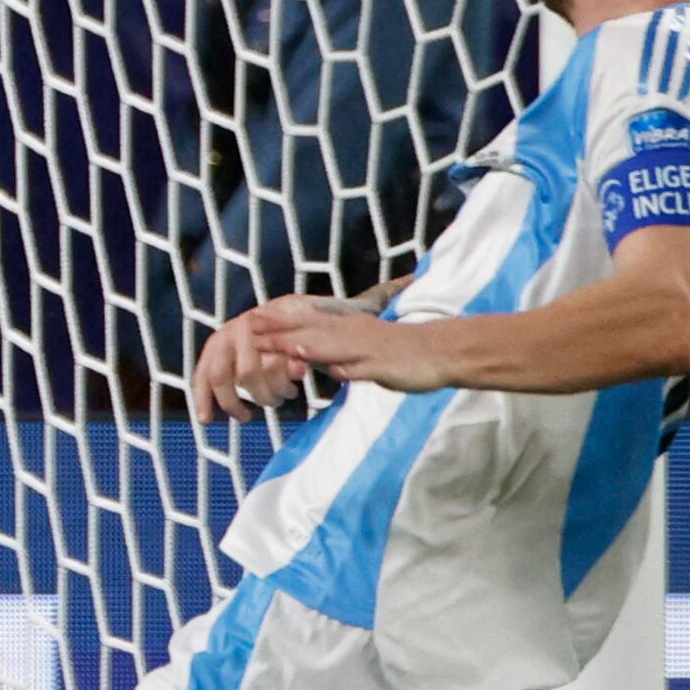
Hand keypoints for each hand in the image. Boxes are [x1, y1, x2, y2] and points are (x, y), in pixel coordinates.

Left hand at [189, 296, 426, 417]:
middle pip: (311, 332)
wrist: (441, 352)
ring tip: (281, 346)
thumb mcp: (358, 347)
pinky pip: (366, 369)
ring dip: (307, 347)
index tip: (249, 318)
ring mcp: (369, 350)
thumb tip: (301, 354)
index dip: (277, 320)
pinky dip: (348, 369)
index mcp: (347, 328)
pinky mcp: (386, 368)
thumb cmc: (398, 351)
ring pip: (335, 348)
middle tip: (249, 327)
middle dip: (280, 330)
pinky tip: (333, 371)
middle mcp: (354, 334)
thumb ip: (330, 350)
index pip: (305, 321)